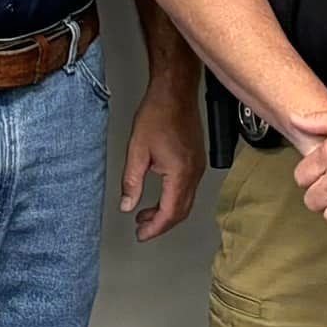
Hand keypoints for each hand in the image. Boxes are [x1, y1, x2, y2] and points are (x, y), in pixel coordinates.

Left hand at [120, 80, 204, 240]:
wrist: (175, 92)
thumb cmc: (158, 113)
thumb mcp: (136, 150)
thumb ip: (131, 182)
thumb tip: (127, 205)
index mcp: (180, 173)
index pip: (170, 213)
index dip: (154, 228)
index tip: (141, 235)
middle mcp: (194, 172)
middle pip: (181, 211)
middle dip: (161, 224)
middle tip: (142, 229)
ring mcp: (198, 166)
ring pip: (186, 201)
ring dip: (167, 212)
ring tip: (145, 214)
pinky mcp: (197, 159)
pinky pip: (188, 188)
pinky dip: (174, 198)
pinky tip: (159, 195)